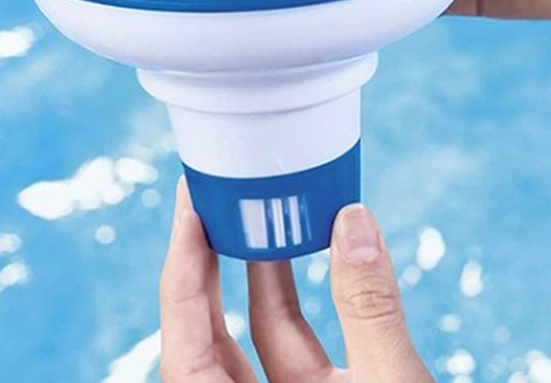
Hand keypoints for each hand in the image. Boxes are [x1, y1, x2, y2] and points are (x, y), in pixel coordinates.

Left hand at [159, 178, 433, 382]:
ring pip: (254, 342)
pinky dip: (296, 303)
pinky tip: (306, 258)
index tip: (190, 211)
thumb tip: (354, 220)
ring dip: (257, 277)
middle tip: (207, 199)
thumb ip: (369, 307)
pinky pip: (293, 352)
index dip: (181, 275)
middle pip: (206, 338)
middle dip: (205, 265)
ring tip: (259, 215)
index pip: (186, 347)